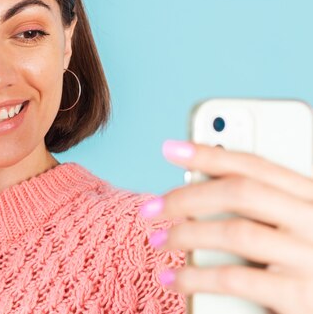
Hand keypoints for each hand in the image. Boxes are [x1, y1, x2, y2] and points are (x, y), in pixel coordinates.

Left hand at [140, 140, 312, 313]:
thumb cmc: (311, 266)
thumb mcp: (302, 224)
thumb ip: (269, 206)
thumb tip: (202, 187)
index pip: (256, 165)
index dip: (209, 153)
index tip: (171, 149)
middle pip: (240, 192)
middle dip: (187, 196)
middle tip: (150, 208)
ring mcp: (312, 258)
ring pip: (233, 232)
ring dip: (185, 236)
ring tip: (159, 241)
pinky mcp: (301, 298)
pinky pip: (234, 278)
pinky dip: (196, 277)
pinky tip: (175, 280)